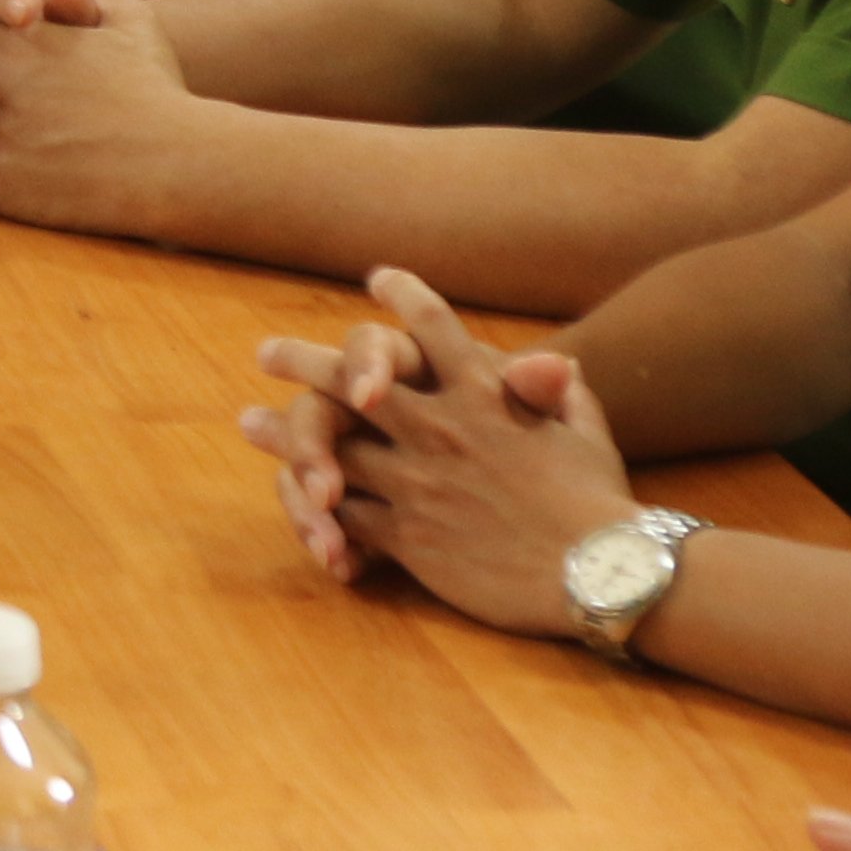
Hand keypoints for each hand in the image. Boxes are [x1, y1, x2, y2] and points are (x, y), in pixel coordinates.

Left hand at [252, 266, 643, 633]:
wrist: (598, 571)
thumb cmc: (598, 501)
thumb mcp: (584, 430)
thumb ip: (556, 391)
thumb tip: (549, 360)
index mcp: (483, 393)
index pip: (433, 326)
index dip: (404, 298)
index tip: (379, 278)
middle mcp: (439, 427)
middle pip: (351, 379)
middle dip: (303, 361)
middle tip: (265, 352)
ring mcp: (417, 481)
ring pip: (332, 448)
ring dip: (288, 435)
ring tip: (252, 423)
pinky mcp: (409, 535)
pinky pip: (348, 516)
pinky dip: (320, 511)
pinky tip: (296, 502)